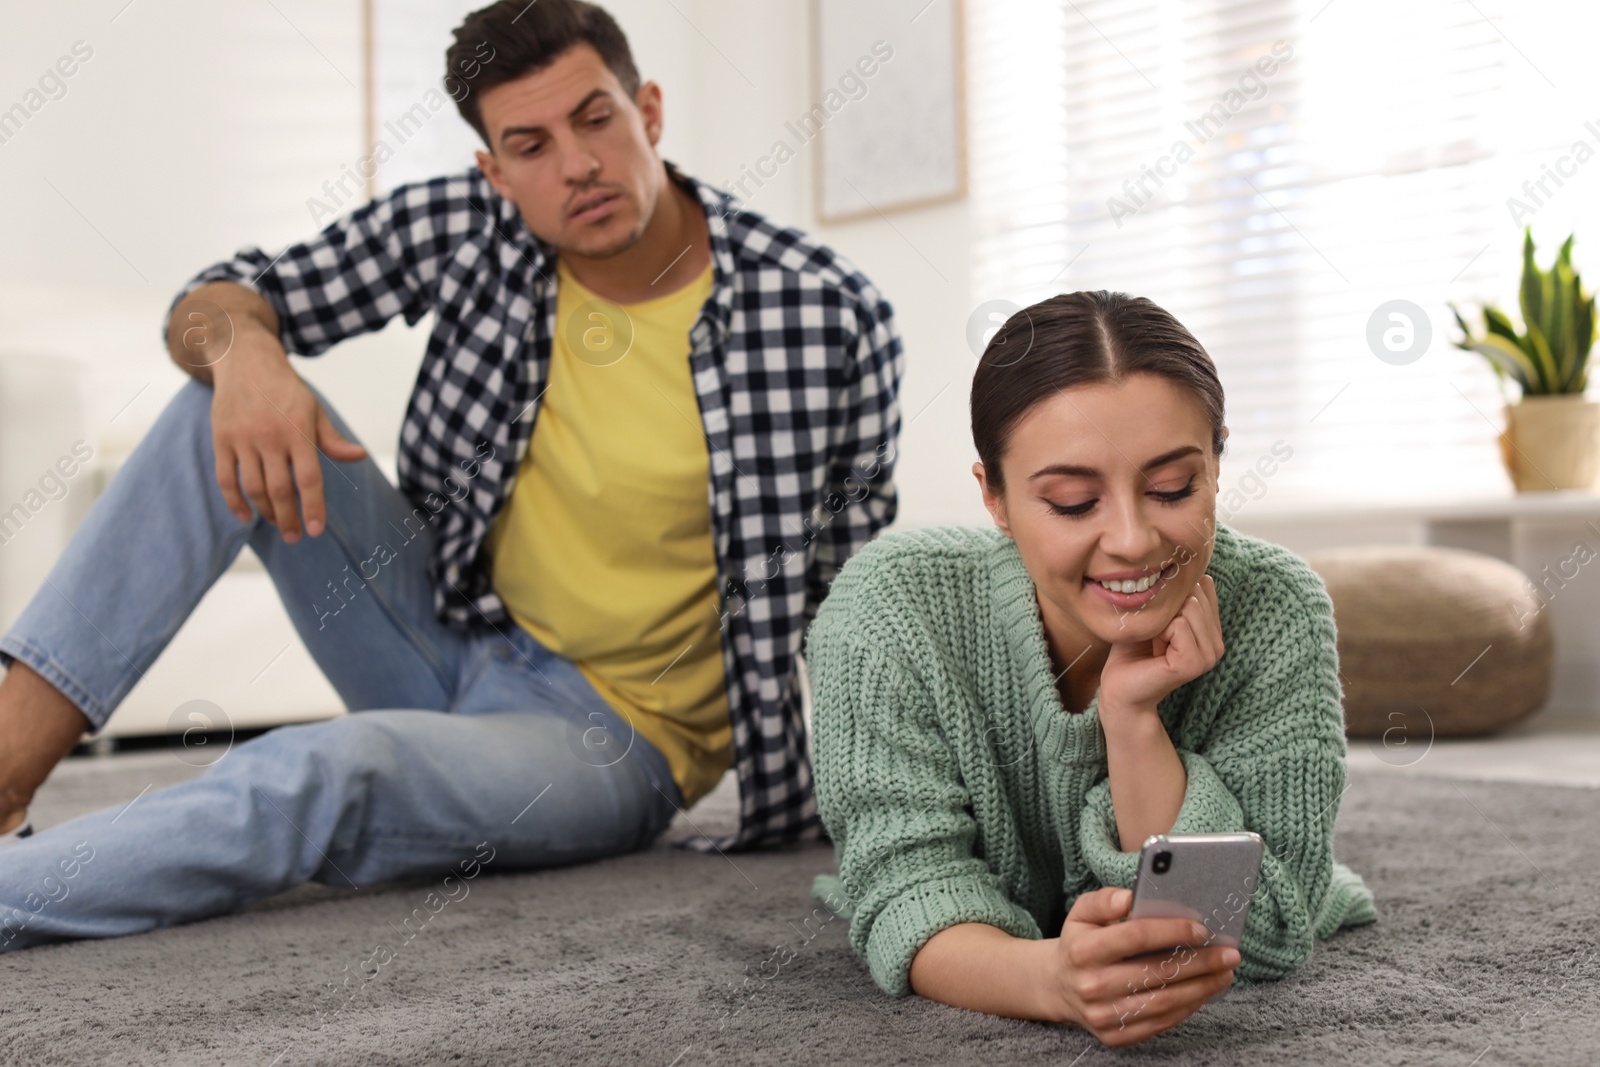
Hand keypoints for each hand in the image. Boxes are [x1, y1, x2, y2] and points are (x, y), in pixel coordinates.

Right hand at [210, 338, 365, 542]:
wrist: (245, 361)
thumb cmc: (286, 390)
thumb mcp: (314, 409)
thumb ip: (332, 438)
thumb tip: (360, 457)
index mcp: (298, 431)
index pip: (309, 478)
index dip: (313, 507)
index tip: (316, 530)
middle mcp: (270, 436)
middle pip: (280, 489)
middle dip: (289, 519)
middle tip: (296, 537)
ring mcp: (243, 439)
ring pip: (253, 487)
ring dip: (265, 512)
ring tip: (278, 524)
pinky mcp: (221, 440)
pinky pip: (225, 478)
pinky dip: (234, 502)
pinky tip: (246, 516)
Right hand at [1047, 886, 1238, 1046]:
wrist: (1059, 985)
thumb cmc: (1080, 942)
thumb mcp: (1082, 913)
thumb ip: (1104, 900)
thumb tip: (1130, 898)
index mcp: (1082, 950)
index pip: (1134, 936)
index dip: (1172, 931)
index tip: (1203, 928)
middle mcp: (1091, 985)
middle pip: (1157, 972)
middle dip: (1200, 962)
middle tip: (1230, 953)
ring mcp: (1103, 1015)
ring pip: (1164, 1002)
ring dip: (1202, 987)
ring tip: (1225, 973)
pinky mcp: (1115, 1036)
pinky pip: (1160, 1023)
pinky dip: (1187, 1007)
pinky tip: (1204, 991)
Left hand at [1099, 574, 1224, 716]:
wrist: (1119, 688)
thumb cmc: (1133, 650)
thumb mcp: (1158, 615)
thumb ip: (1179, 596)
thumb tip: (1199, 570)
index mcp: (1213, 632)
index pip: (1204, 587)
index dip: (1173, 598)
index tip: (1160, 624)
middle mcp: (1217, 644)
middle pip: (1196, 595)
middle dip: (1167, 610)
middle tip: (1155, 637)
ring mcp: (1209, 656)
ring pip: (1189, 608)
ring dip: (1162, 621)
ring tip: (1155, 644)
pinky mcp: (1193, 663)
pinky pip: (1179, 625)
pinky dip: (1159, 632)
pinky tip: (1155, 651)